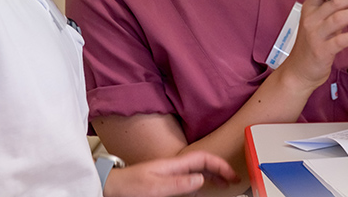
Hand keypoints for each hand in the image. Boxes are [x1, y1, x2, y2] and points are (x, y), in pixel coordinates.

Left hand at [102, 151, 237, 196]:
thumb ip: (179, 182)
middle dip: (221, 169)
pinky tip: (204, 188)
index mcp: (174, 164)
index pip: (203, 158)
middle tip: (234, 180)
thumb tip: (201, 178)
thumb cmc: (129, 184)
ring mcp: (171, 173)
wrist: (113, 186)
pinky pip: (189, 179)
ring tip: (225, 184)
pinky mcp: (166, 180)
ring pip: (198, 171)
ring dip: (213, 176)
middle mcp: (174, 166)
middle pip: (204, 163)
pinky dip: (201, 182)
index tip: (232, 175)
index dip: (220, 164)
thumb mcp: (155, 186)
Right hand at [278, 0, 347, 90]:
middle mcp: (311, 19)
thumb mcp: (321, 22)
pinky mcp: (321, 51)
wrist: (298, 71)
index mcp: (309, 8)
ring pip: (339, 18)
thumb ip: (337, 7)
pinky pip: (340, 41)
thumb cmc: (312, 45)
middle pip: (335, 1)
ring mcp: (315, 35)